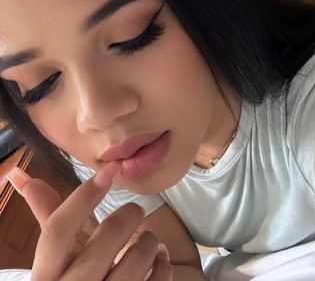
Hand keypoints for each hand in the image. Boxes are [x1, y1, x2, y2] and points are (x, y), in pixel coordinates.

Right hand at [7, 165, 171, 279]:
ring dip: (149, 242)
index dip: (84, 196)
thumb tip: (24, 177)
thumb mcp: (55, 259)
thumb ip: (48, 218)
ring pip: (136, 260)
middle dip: (128, 216)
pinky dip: (162, 264)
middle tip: (135, 210)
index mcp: (46, 276)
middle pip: (106, 238)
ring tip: (146, 239)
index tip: (108, 171)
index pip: (58, 229)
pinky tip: (158, 257)